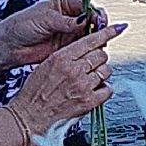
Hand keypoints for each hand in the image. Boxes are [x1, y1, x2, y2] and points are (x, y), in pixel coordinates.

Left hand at [0, 0, 106, 70]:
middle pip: (93, 19)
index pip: (87, 6)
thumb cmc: (22, 25)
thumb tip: (85, 19)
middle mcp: (71, 17)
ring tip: (99, 44)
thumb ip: (66, 21)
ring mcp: (71, 32)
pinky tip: (93, 52)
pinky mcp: (69, 47)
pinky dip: (90, 49)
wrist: (10, 45)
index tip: (99, 20)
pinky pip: (84, 47)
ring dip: (97, 38)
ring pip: (92, 34)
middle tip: (102, 33)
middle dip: (100, 25)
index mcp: (65, 3)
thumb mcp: (45, 19)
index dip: (95, 13)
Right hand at [8, 24, 123, 129]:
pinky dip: (104, 89)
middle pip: (101, 55)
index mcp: (61, 58)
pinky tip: (95, 90)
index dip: (106, 33)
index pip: (91, 40)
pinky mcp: (89, 102)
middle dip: (99, 58)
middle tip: (91, 64)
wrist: (29, 117)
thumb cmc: (33, 94)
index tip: (116, 29)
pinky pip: (107, 89)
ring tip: (90, 79)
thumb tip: (84, 50)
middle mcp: (74, 70)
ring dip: (101, 73)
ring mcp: (83, 86)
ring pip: (106, 71)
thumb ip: (66, 56)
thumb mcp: (45, 65)